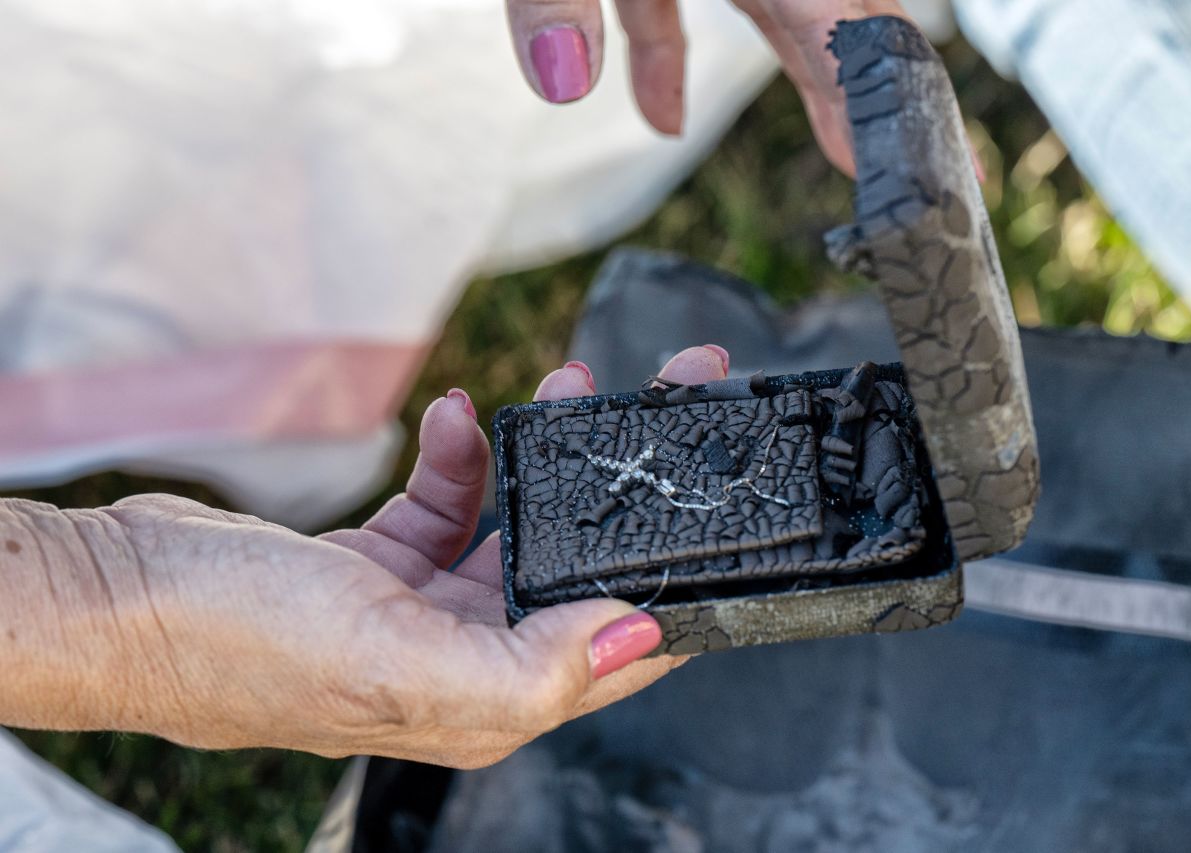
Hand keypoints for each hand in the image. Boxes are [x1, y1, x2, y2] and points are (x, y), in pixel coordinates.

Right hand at [0, 346, 729, 768]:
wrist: (118, 598)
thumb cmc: (236, 645)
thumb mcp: (397, 661)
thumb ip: (529, 666)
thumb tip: (636, 636)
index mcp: (487, 700)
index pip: (620, 649)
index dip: (679, 575)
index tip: (725, 497)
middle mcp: (465, 661)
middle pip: (580, 565)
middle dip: (627, 483)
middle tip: (672, 399)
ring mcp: (423, 611)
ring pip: (518, 523)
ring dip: (544, 453)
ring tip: (567, 384)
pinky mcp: (381, 565)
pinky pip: (448, 501)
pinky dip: (462, 456)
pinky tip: (459, 418)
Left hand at [505, 0, 907, 174]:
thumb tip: (564, 82)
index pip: (829, 12)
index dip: (870, 86)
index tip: (901, 160)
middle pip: (826, 10)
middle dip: (872, 87)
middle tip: (927, 167)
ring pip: (771, 8)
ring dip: (804, 79)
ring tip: (844, 154)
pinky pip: (671, 9)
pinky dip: (667, 59)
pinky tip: (662, 120)